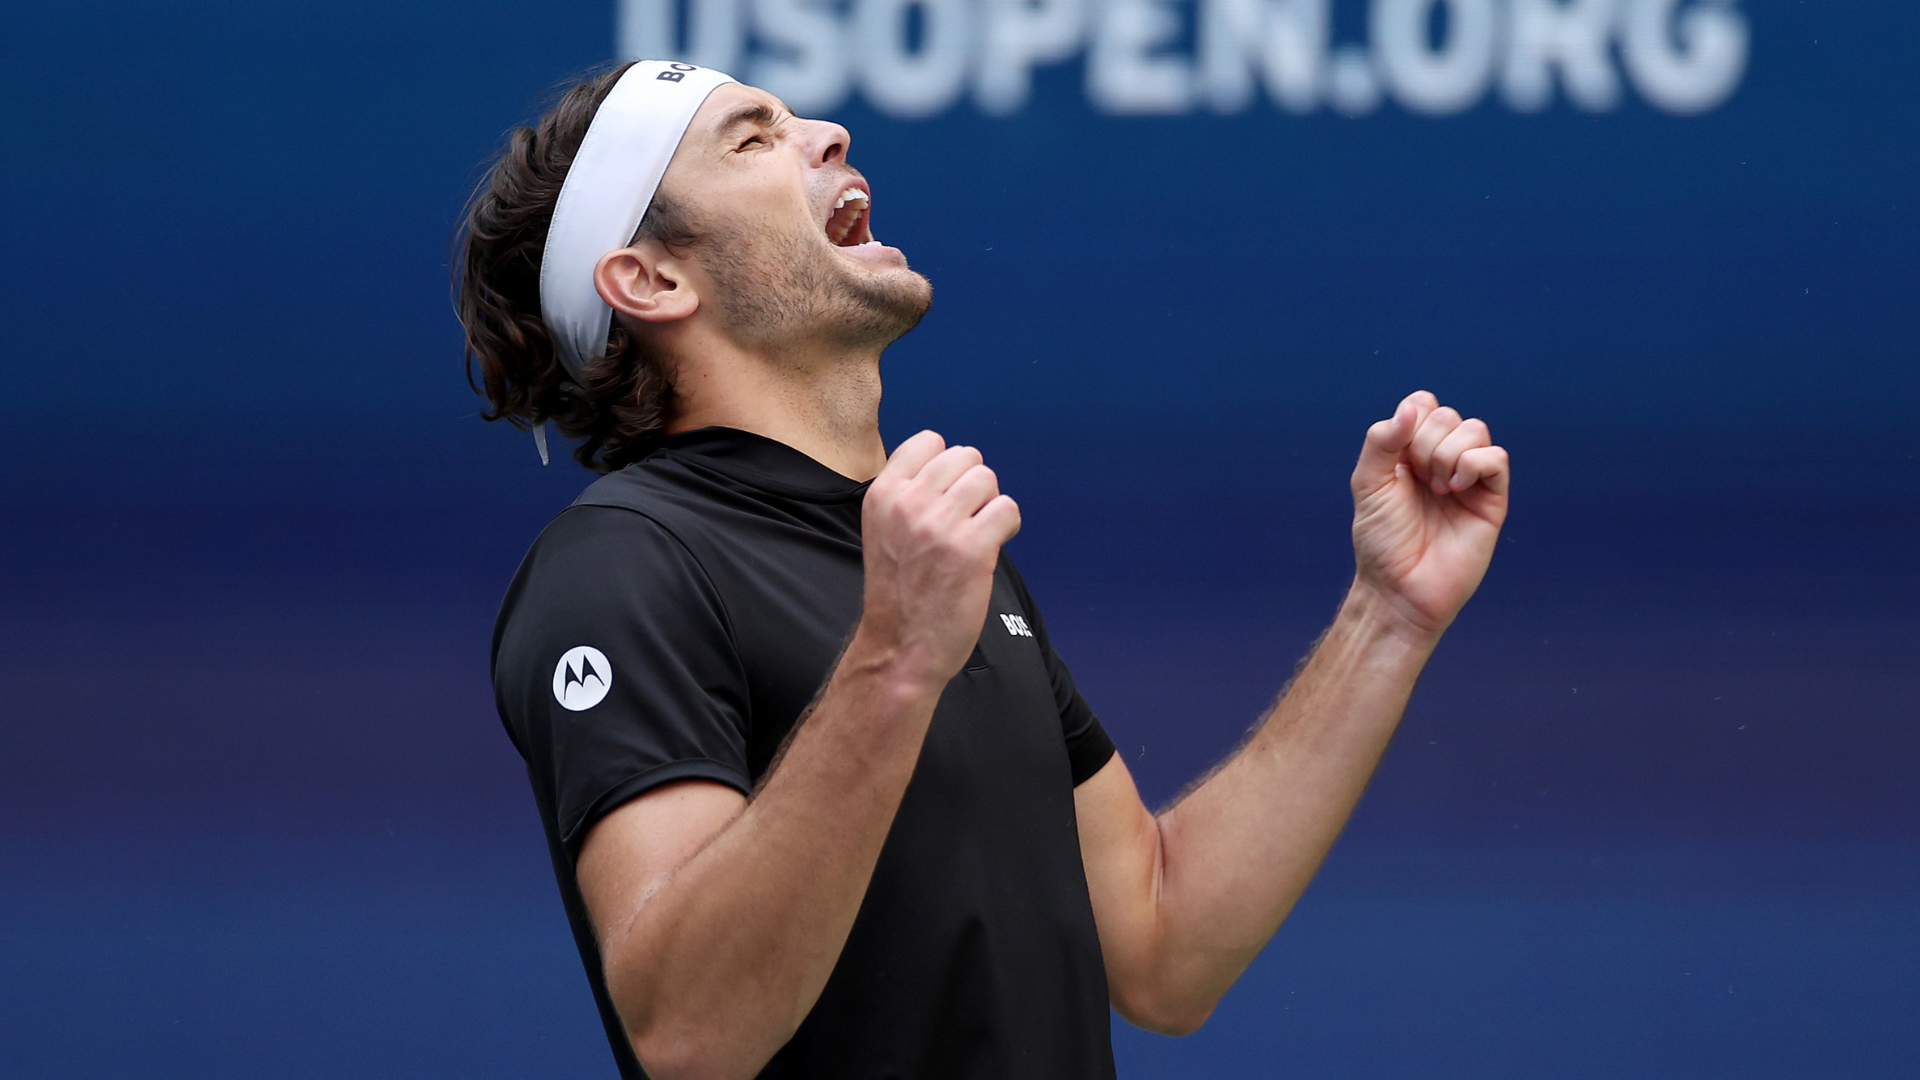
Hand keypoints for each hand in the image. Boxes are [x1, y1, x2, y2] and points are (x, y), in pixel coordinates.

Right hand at [858, 431, 1021, 689]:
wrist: (900, 645)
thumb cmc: (898, 590)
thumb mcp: (884, 529)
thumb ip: (909, 494)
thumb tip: (954, 464)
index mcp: (883, 494)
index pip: (929, 441)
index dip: (947, 465)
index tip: (946, 495)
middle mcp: (908, 503)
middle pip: (965, 456)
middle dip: (973, 484)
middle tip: (965, 518)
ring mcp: (940, 524)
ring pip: (987, 478)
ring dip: (989, 504)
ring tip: (977, 532)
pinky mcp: (971, 548)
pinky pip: (1007, 509)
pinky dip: (1007, 525)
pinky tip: (992, 545)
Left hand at [1349, 391, 1509, 635]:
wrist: (1401, 587)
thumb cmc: (1382, 541)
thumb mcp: (1368, 484)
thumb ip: (1381, 440)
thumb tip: (1413, 407)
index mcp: (1410, 452)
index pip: (1423, 405)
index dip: (1412, 419)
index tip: (1398, 455)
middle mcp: (1441, 460)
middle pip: (1448, 415)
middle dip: (1426, 443)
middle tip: (1418, 481)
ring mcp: (1468, 478)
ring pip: (1475, 429)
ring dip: (1448, 454)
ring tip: (1437, 489)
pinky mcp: (1492, 499)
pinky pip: (1496, 458)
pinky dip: (1474, 464)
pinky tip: (1455, 489)